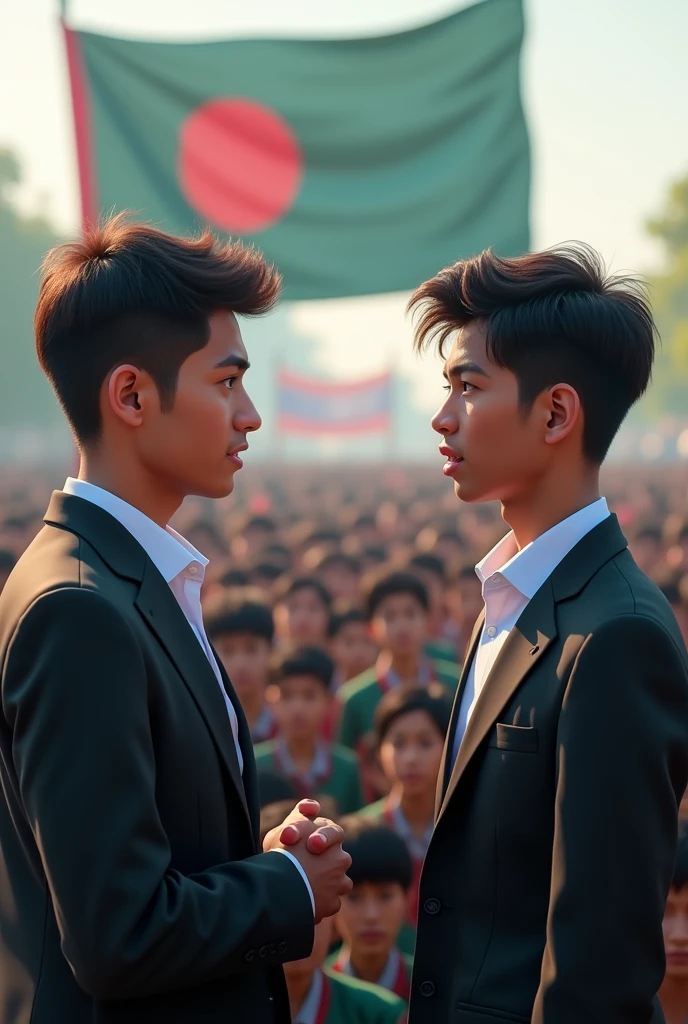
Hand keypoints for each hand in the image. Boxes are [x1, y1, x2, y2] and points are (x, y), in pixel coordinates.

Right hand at [263, 800, 351, 920]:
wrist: (281, 884)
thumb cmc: (282, 852)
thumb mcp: (288, 825)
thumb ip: (300, 816)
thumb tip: (311, 808)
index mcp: (333, 836)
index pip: (332, 833)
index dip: (320, 838)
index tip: (310, 846)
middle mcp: (342, 858)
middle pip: (337, 860)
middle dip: (324, 863)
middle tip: (305, 867)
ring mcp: (339, 883)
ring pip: (338, 883)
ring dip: (326, 885)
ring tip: (306, 886)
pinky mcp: (333, 904)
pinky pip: (329, 903)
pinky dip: (319, 903)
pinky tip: (305, 900)